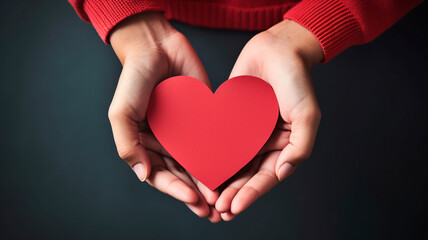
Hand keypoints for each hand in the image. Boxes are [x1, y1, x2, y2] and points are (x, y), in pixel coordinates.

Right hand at [108, 12, 220, 221]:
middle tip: (212, 210)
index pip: (160, 176)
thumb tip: (142, 176)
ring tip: (223, 198)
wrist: (157, 46)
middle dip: (196, 194)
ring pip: (199, 162)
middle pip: (182, 175)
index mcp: (145, 145)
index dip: (176, 190)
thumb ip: (128, 145)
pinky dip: (221, 156)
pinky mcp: (204, 118)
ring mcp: (186, 131)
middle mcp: (166, 142)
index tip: (193, 200)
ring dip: (210, 182)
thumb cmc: (134, 79)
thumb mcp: (122, 113)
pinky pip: (213, 140)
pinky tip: (232, 169)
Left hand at [215, 20, 322, 219]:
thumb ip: (300, 147)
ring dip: (219, 180)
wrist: (276, 49)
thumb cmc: (296, 80)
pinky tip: (197, 167)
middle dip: (233, 193)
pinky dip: (210, 155)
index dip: (251, 194)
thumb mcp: (307, 114)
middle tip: (218, 209)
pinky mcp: (229, 119)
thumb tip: (283, 174)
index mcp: (283, 146)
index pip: (266, 177)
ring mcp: (246, 132)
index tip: (234, 207)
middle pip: (246, 175)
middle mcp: (263, 143)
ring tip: (207, 197)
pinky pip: (218, 140)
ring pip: (231, 162)